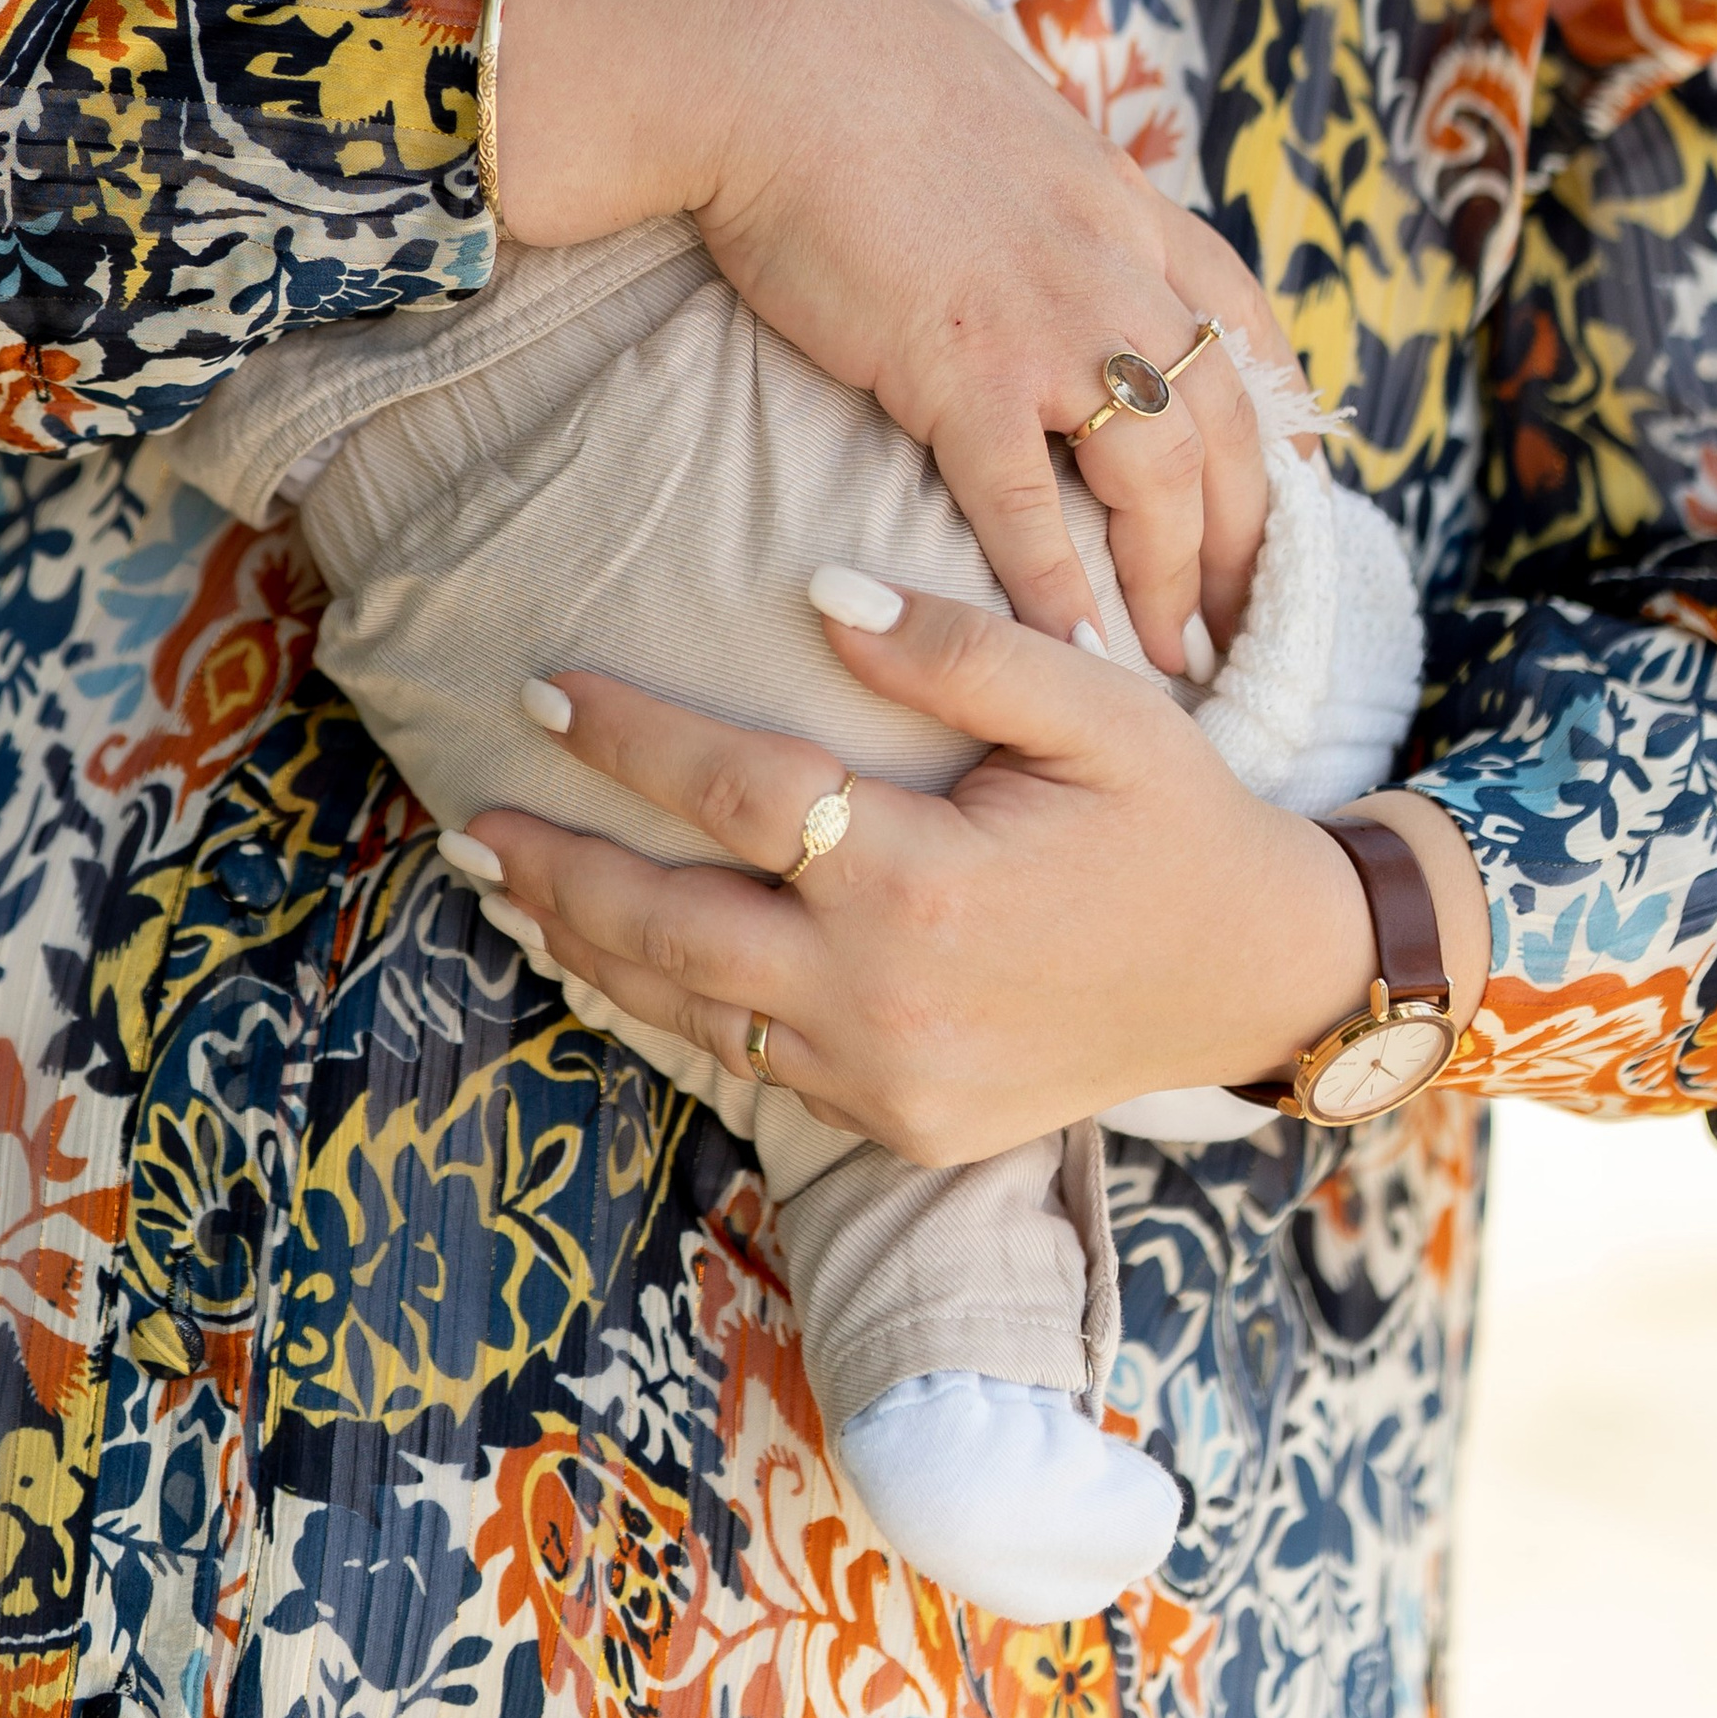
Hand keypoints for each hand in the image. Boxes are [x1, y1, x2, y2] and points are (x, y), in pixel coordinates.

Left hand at [474, 584, 1489, 1162]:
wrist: (1252, 978)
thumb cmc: (1173, 818)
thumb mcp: (1092, 705)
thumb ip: (955, 645)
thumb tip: (816, 592)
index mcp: (927, 881)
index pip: (737, 792)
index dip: (632, 736)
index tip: (547, 685)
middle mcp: (888, 997)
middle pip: (671, 926)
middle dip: (556, 868)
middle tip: (464, 817)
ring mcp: (887, 1079)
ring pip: (688, 1011)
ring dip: (583, 947)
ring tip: (500, 887)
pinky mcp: (895, 1125)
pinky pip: (748, 1062)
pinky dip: (662, 1010)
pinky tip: (604, 964)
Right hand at [495, 0, 1288, 667]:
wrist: (771, 51)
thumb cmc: (842, 52)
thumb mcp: (978, 87)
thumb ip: (1012, 152)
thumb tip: (990, 154)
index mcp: (1116, 195)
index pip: (1239, 310)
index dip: (1272, 406)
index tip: (1283, 479)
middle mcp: (1111, 264)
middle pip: (1224, 418)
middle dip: (1246, 531)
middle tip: (1243, 616)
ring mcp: (1046, 320)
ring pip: (1157, 474)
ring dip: (1174, 578)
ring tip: (1171, 663)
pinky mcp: (959, 367)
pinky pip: (1026, 505)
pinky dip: (1059, 589)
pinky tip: (1075, 653)